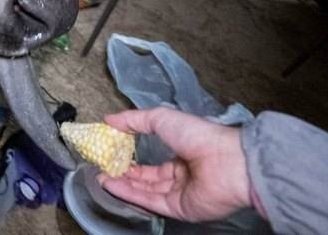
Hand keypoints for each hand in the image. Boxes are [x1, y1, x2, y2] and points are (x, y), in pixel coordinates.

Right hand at [98, 107, 253, 222]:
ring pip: (145, 191)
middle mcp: (181, 176)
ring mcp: (179, 194)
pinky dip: (129, 194)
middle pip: (146, 178)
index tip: (111, 152)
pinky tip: (111, 185)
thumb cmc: (198, 136)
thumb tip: (109, 119)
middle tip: (102, 166)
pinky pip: (149, 201)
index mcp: (182, 154)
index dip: (132, 158)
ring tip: (101, 176)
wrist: (227, 162)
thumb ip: (134, 120)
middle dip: (123, 173)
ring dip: (122, 184)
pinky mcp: (178, 209)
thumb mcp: (162, 118)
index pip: (152, 161)